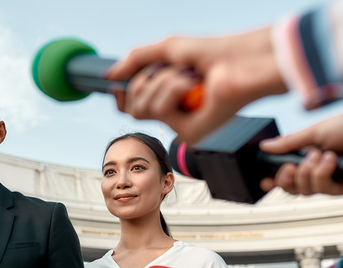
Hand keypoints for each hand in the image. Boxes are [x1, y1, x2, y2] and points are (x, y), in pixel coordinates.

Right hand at [107, 28, 286, 143]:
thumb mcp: (166, 50)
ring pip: (142, 108)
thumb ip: (135, 60)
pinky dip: (173, 89)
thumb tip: (108, 76)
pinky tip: (194, 85)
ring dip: (162, 81)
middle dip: (144, 82)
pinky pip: (160, 111)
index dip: (123, 94)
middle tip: (169, 71)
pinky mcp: (190, 132)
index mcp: (170, 98)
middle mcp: (175, 114)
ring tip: (189, 75)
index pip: (133, 106)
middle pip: (132, 108)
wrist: (244, 59)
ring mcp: (182, 125)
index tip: (118, 83)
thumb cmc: (215, 53)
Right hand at [259, 114, 342, 194]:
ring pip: (306, 191)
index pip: (287, 176)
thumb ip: (288, 142)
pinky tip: (329, 159)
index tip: (265, 181)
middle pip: (292, 189)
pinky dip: (322, 174)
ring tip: (319, 155)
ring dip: (307, 173)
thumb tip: (266, 146)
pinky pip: (323, 189)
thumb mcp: (313, 132)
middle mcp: (319, 171)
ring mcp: (331, 180)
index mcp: (308, 158)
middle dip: (286, 179)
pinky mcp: (342, 187)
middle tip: (290, 167)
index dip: (274, 181)